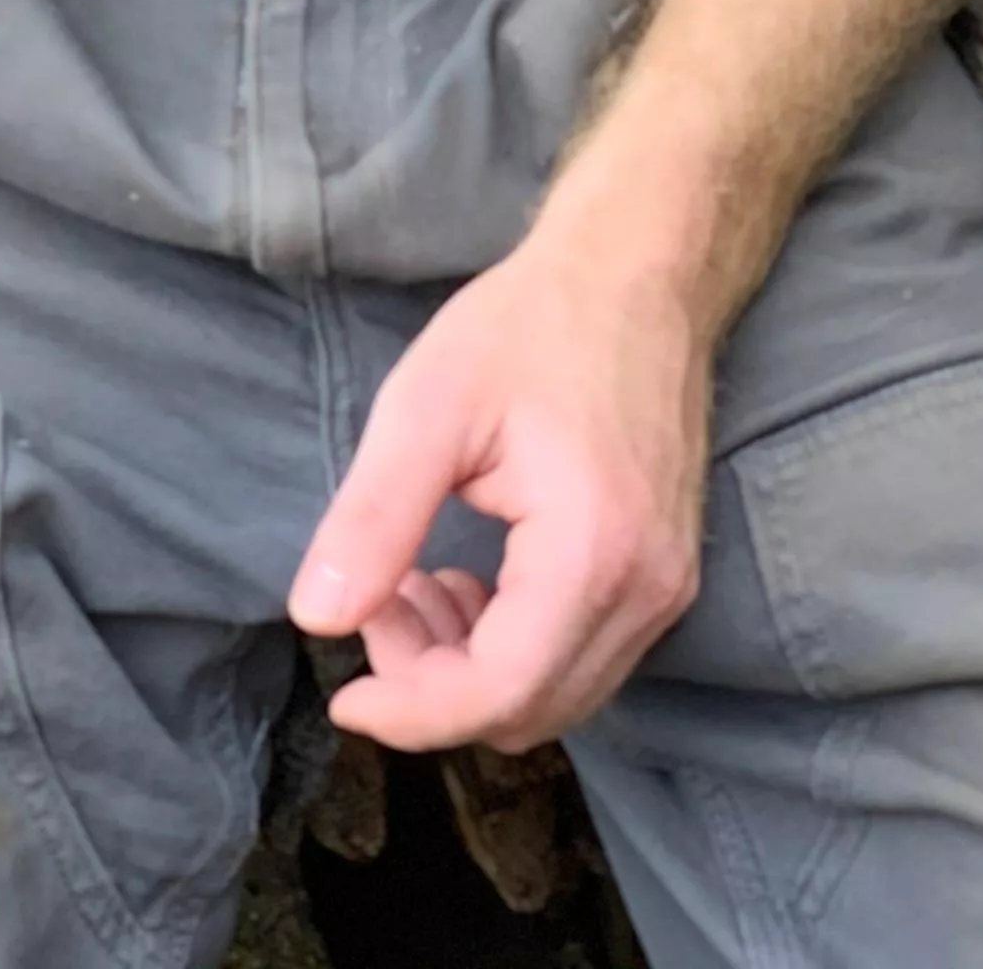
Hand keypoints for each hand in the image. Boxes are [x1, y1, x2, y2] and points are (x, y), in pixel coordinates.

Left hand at [285, 223, 711, 751]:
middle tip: (380, 602)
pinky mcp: (665, 576)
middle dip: (433, 685)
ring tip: (414, 585)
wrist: (637, 270)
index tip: (343, 693)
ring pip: (557, 696)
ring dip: (471, 671)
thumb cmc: (532, 324)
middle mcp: (646, 590)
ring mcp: (666, 588)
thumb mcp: (428, 403)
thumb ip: (375, 518)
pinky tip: (469, 583)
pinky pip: (583, 659)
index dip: (411, 712)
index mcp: (592, 551)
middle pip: (527, 711)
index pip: (498, 692)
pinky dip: (514, 651)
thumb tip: (315, 620)